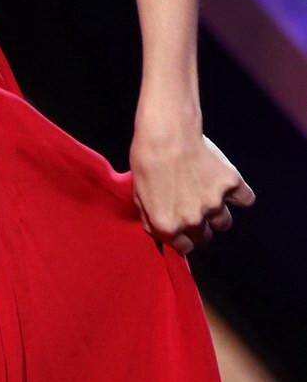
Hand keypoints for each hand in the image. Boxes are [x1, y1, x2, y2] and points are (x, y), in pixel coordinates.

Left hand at [129, 125, 253, 255]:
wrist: (165, 133)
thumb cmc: (145, 159)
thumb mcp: (137, 194)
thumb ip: (150, 219)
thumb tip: (162, 234)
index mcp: (168, 224)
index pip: (184, 248)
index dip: (182, 238)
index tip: (182, 228)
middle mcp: (193, 219)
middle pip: (205, 237)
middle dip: (199, 227)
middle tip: (192, 207)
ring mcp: (214, 203)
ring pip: (224, 222)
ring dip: (217, 213)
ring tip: (206, 194)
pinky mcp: (231, 185)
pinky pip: (245, 199)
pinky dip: (239, 194)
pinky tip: (227, 185)